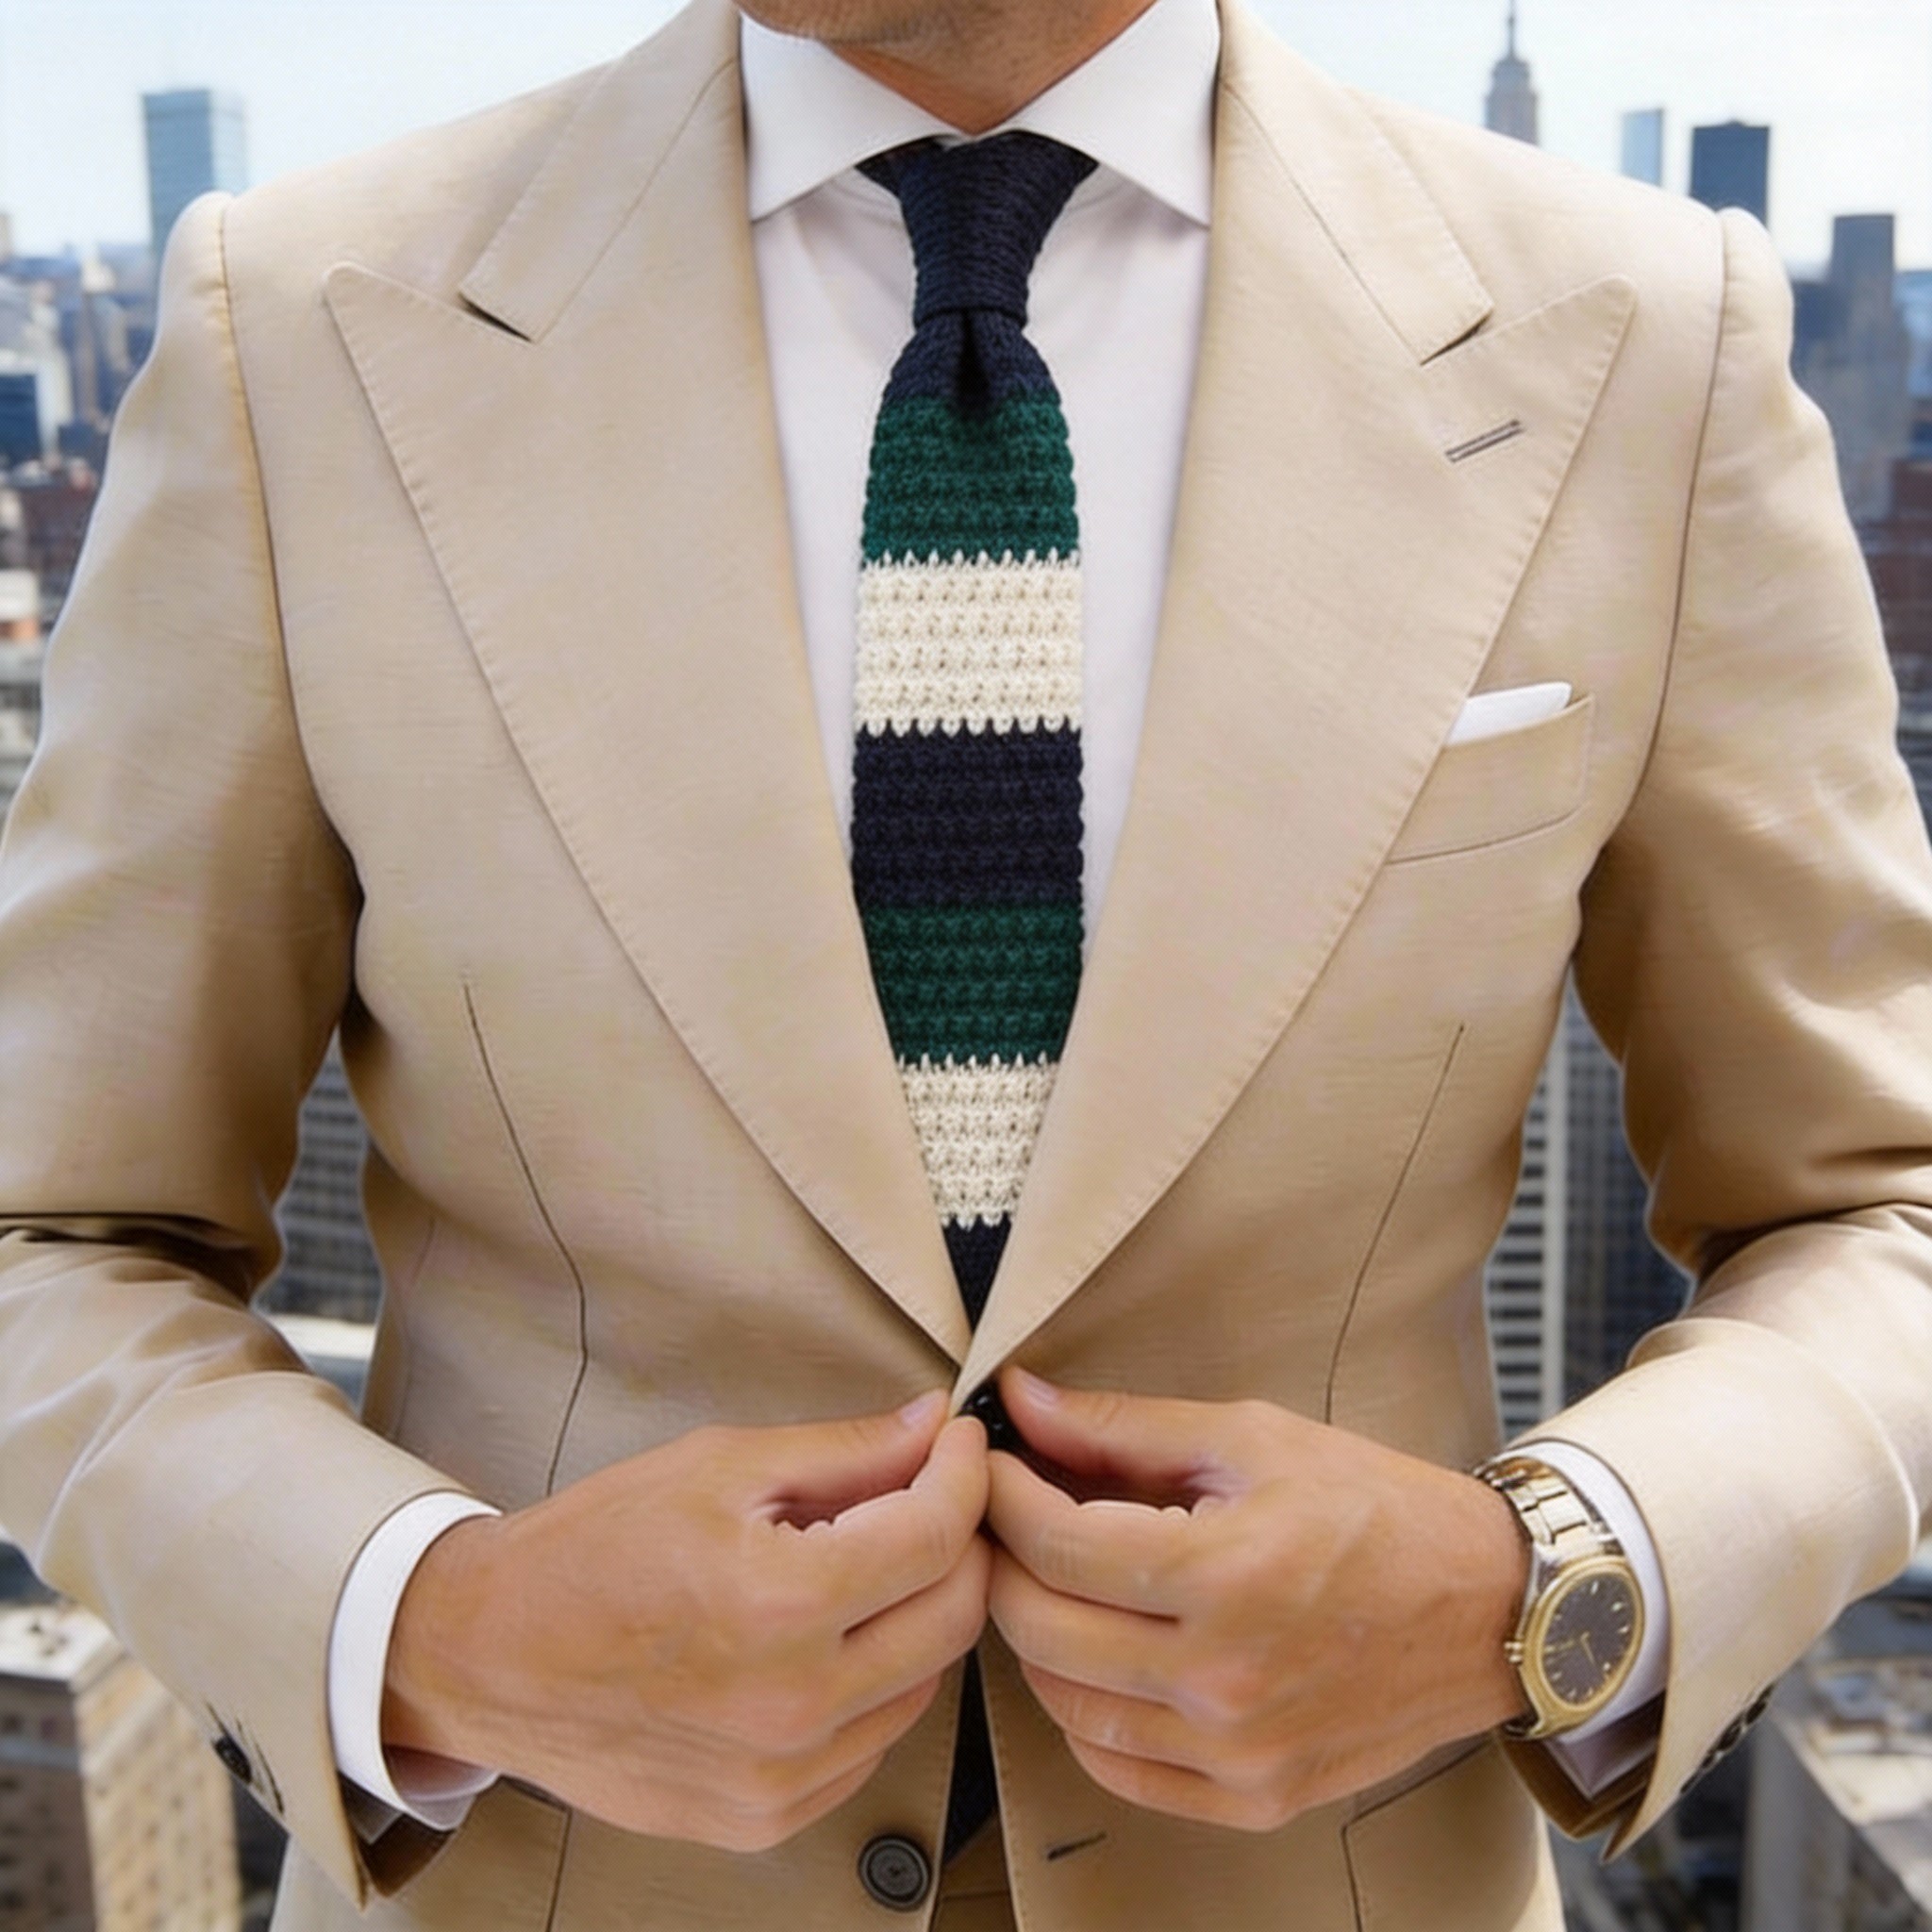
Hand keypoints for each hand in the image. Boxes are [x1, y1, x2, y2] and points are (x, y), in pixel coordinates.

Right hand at [382, 1395, 990, 1851]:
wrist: (490, 1657)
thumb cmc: (593, 1550)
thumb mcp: (719, 1466)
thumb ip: (844, 1451)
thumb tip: (932, 1426)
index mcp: (780, 1603)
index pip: (936, 1535)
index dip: (964, 1474)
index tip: (959, 1443)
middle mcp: (793, 1705)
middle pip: (954, 1616)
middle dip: (960, 1542)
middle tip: (930, 1496)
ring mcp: (782, 1777)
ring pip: (924, 1683)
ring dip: (917, 1615)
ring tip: (864, 1566)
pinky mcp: (766, 1819)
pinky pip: (870, 1743)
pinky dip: (873, 1685)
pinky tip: (824, 1640)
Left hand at [984, 1369, 1528, 1831]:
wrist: (1488, 1607)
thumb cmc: (1375, 1508)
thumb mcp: (1251, 1438)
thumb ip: (1124, 1427)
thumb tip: (1022, 1401)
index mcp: (1226, 1576)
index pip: (1055, 1546)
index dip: (1003, 1496)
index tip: (993, 1464)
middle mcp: (1225, 1679)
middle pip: (1041, 1629)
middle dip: (1003, 1561)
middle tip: (1007, 1516)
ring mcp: (1238, 1752)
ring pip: (1065, 1706)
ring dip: (1035, 1637)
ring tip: (1051, 1579)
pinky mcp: (1254, 1797)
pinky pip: (1119, 1770)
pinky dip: (1084, 1714)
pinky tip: (1097, 1655)